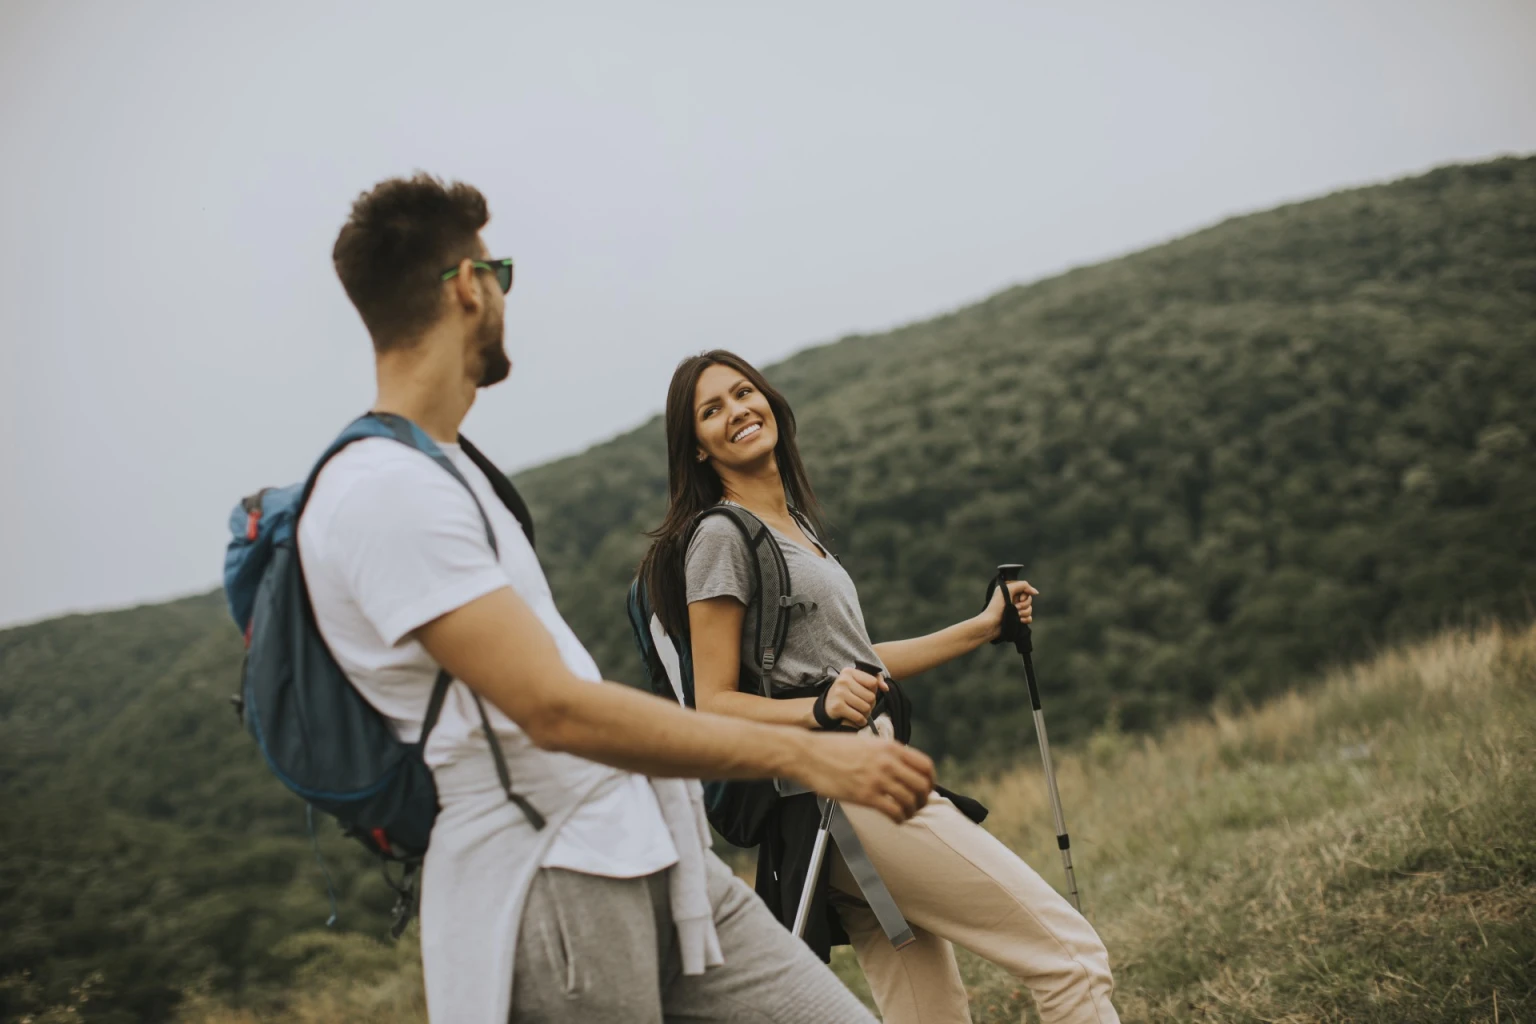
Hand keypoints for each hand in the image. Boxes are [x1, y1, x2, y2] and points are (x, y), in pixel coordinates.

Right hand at [794, 732, 934, 822]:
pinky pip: (894, 812)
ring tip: (906, 814)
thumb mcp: (866, 742)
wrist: (809, 755)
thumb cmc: (833, 749)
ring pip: (910, 801)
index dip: (931, 780)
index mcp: (889, 747)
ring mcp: (877, 779)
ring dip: (912, 811)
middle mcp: (887, 762)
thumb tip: (901, 767)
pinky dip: (899, 818)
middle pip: (923, 785)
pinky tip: (895, 819)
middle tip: (919, 804)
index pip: (925, 765)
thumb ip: (886, 753)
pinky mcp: (865, 796)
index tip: (927, 788)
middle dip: (924, 798)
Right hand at [822, 666, 886, 727]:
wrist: (827, 705)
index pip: (873, 682)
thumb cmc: (847, 692)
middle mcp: (843, 681)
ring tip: (861, 712)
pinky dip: (861, 721)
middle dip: (870, 704)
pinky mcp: (837, 707)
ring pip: (866, 708)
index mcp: (849, 672)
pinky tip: (858, 720)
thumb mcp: (858, 682)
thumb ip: (875, 680)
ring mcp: (839, 693)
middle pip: (871, 696)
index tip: (866, 693)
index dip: (873, 690)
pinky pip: (858, 716)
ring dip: (866, 714)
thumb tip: (885, 688)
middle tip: (864, 705)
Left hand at [978, 579, 1037, 642]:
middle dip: (1024, 604)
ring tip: (1016, 615)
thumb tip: (1035, 592)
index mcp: (1010, 591)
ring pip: (1030, 609)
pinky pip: (1029, 618)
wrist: (991, 624)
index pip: (1026, 589)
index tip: (1020, 599)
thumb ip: (1022, 585)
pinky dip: (1025, 619)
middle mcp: (1013, 599)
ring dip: (1024, 612)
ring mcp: (1016, 610)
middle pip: (1029, 599)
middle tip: (1015, 607)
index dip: (1025, 595)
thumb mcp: (1008, 590)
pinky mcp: (1017, 619)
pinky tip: (1019, 620)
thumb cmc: (996, 606)